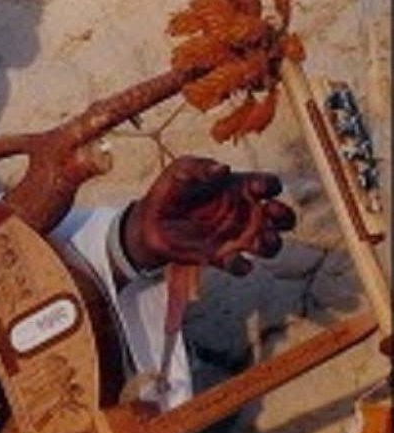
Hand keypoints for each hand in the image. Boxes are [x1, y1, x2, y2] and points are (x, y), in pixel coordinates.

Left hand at [123, 156, 295, 275]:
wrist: (148, 221)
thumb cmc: (170, 190)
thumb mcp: (181, 170)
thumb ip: (200, 167)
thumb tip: (223, 169)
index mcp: (239, 187)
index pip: (269, 185)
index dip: (269, 186)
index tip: (256, 188)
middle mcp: (244, 212)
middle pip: (282, 217)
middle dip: (284, 216)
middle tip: (270, 214)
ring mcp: (235, 236)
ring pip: (271, 244)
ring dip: (271, 244)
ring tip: (259, 241)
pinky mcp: (220, 257)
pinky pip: (241, 266)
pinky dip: (240, 265)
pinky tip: (229, 258)